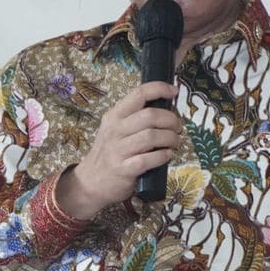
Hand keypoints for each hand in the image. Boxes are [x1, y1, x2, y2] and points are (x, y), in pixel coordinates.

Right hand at [55, 81, 181, 219]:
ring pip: (152, 136)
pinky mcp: (124, 169)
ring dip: (170, 138)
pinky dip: (163, 156)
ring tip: (175, 142)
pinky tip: (167, 155)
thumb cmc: (109, 153)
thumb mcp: (115, 130)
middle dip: (171, 120)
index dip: (159, 89)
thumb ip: (135, 118)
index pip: (138, 94)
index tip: (174, 91)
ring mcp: (118, 150)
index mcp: (114, 116)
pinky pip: (149, 159)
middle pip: (150, 116)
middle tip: (178, 127)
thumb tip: (166, 108)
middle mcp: (115, 130)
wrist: (91, 181)